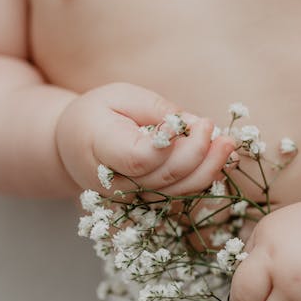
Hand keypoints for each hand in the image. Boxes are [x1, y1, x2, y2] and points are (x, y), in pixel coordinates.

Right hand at [55, 82, 235, 195]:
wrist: (72, 148)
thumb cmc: (98, 114)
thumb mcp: (120, 96)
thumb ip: (156, 109)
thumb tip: (194, 125)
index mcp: (100, 149)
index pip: (141, 158)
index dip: (174, 146)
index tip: (199, 122)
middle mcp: (114, 182)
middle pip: (164, 178)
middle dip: (199, 155)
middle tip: (218, 130)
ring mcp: (129, 199)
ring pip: (175, 193)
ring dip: (208, 170)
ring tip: (228, 144)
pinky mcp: (144, 204)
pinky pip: (177, 198)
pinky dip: (202, 180)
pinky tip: (218, 159)